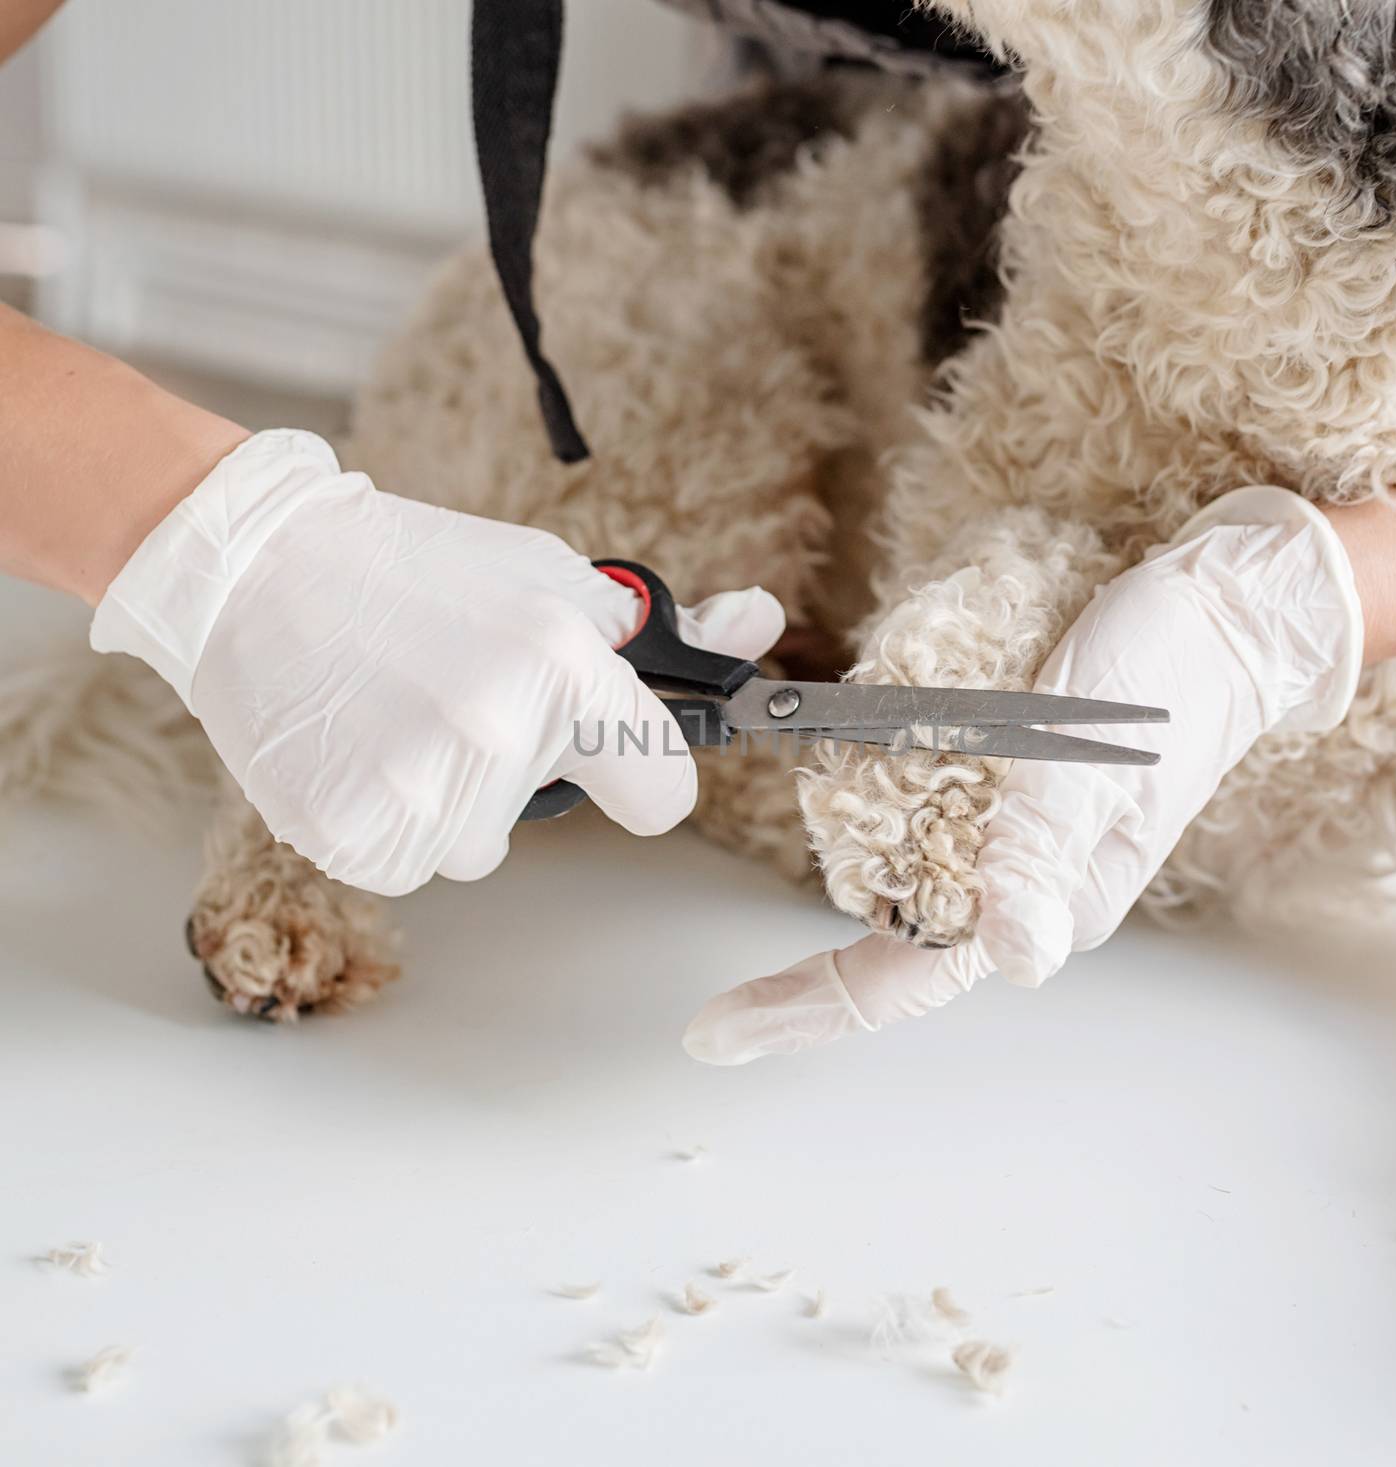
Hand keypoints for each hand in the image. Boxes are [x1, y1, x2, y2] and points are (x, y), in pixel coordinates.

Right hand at [91, 430, 783, 896]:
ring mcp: (423, 790)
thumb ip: (664, 629)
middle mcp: (501, 732)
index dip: (643, 779)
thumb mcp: (549, 579)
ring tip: (395, 718)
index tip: (618, 766)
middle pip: (548, 816)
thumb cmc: (413, 572)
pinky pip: (405, 864)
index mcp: (563, 664)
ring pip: (473, 848)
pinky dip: (385, 823)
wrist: (255, 571)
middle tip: (455, 698)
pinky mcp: (353, 832)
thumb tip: (760, 622)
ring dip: (446, 803)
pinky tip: (357, 750)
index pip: (663, 791)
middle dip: (520, 772)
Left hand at [683, 487, 1363, 1063]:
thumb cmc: (1173, 688)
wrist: (1224, 607)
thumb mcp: (1096, 769)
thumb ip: (1045, 856)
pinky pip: (911, 770)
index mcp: (1037, 905)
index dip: (804, 1006)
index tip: (714, 1033)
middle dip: (821, 883)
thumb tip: (1014, 960)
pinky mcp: (995, 763)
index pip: (899, 980)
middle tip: (798, 808)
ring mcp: (998, 819)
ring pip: (884, 835)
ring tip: (839, 721)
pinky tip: (870, 701)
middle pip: (876, 910)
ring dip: (849, 795)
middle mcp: (1008, 876)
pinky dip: (877, 741)